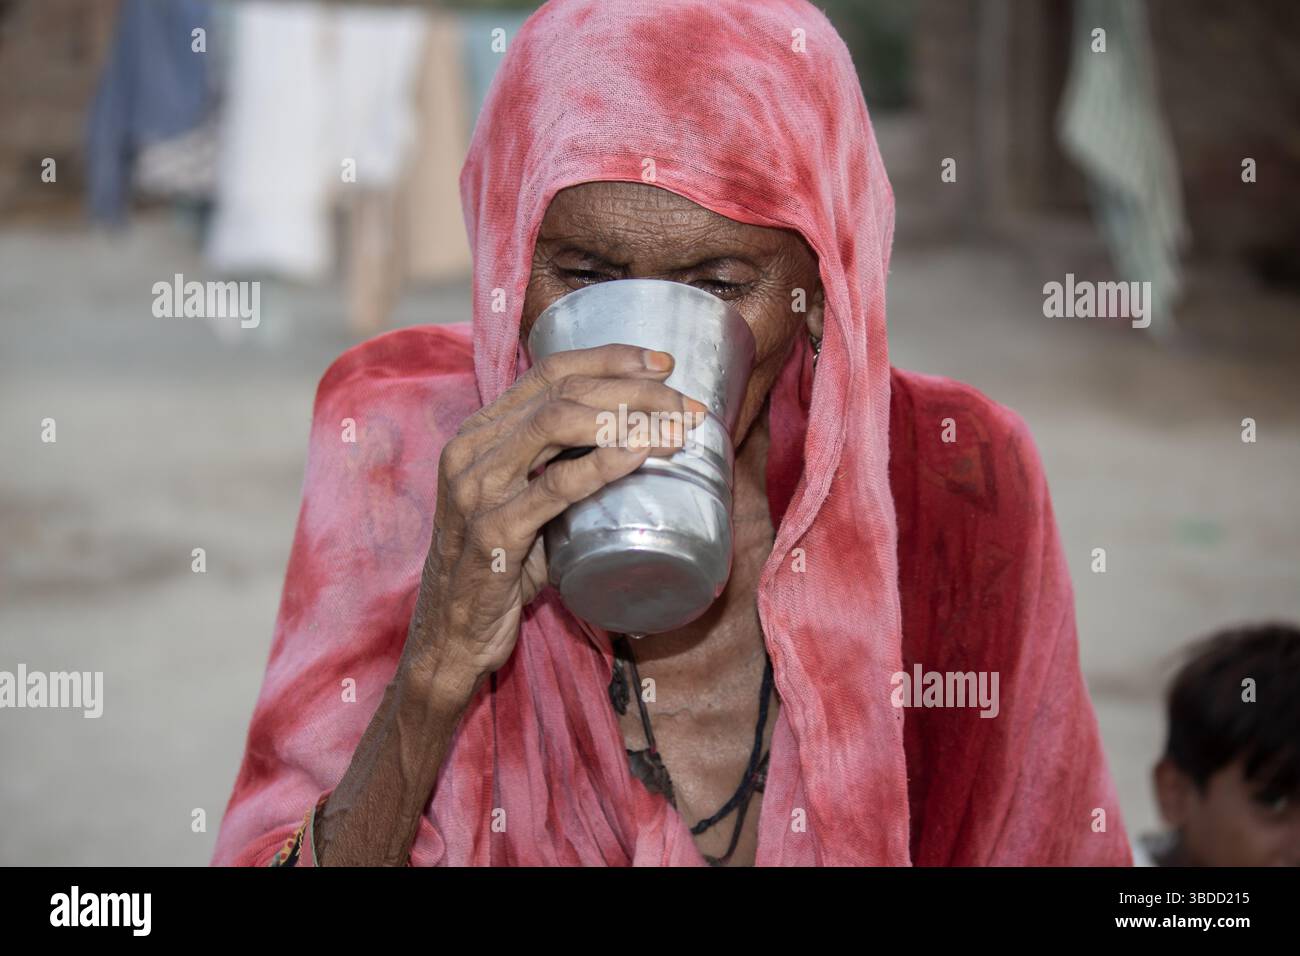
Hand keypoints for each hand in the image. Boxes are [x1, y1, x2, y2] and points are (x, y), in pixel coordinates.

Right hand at [403, 344, 706, 691]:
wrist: (452, 635)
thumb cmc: (498, 570)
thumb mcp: (523, 504)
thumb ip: (559, 470)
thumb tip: (635, 446)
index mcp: (479, 434)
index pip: (549, 371)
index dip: (610, 358)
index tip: (663, 365)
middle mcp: (472, 450)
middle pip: (562, 390)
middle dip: (634, 389)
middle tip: (687, 406)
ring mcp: (478, 489)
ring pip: (558, 423)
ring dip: (629, 419)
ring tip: (677, 430)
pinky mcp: (493, 532)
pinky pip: (555, 486)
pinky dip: (603, 463)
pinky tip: (640, 453)